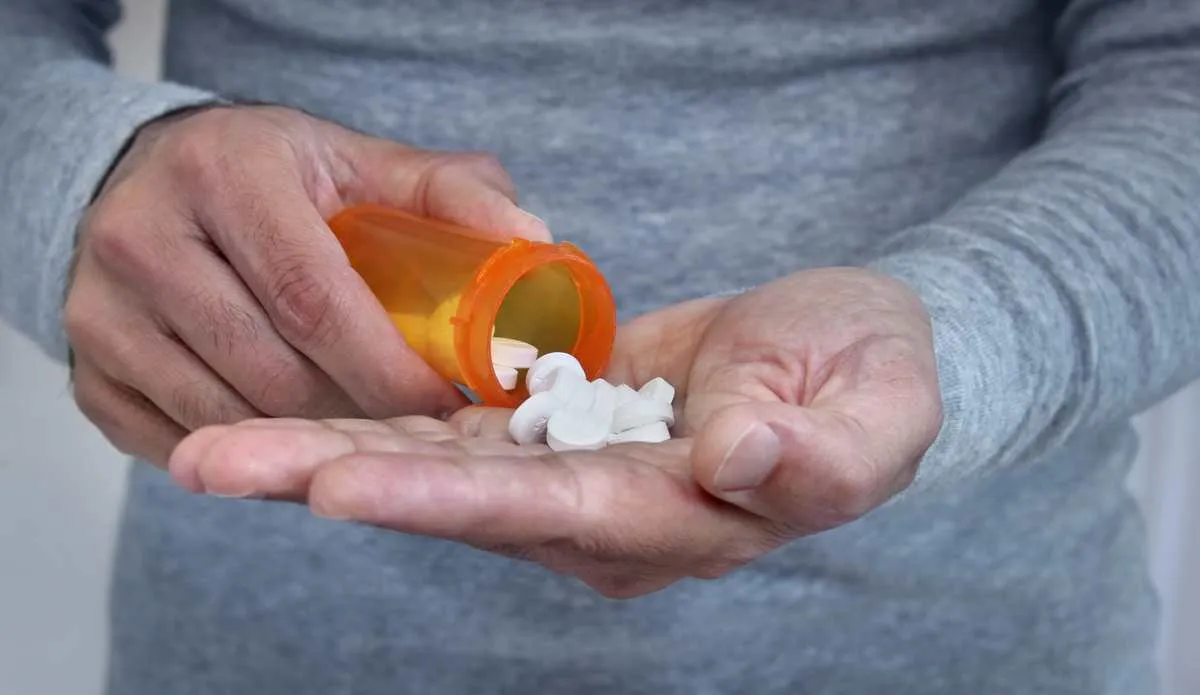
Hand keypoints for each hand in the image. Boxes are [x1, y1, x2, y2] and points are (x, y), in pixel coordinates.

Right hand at [66, 105, 547, 465]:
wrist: (150, 182)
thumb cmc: (276, 178)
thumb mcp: (359, 163)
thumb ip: (450, 193)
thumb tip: (534, 242)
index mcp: (226, 174)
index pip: (313, 297)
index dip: (388, 367)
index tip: (448, 406)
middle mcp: (144, 239)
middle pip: (270, 370)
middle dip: (359, 417)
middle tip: (419, 434)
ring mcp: (101, 314)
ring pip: (226, 416)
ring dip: (307, 441)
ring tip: (366, 434)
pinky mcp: (88, 375)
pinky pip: (183, 442)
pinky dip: (252, 451)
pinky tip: (297, 437)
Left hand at [168, 268, 941, 596]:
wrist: (844, 357)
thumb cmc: (871, 381)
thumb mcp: (876, 411)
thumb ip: (819, 451)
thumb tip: (741, 455)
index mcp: (676, 520)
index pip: (549, 514)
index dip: (443, 500)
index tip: (338, 485)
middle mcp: (603, 518)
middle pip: (455, 505)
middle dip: (335, 483)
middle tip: (212, 467)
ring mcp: (569, 478)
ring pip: (433, 470)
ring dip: (323, 455)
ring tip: (211, 451)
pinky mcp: (552, 430)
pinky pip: (450, 430)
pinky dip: (372, 420)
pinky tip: (289, 416)